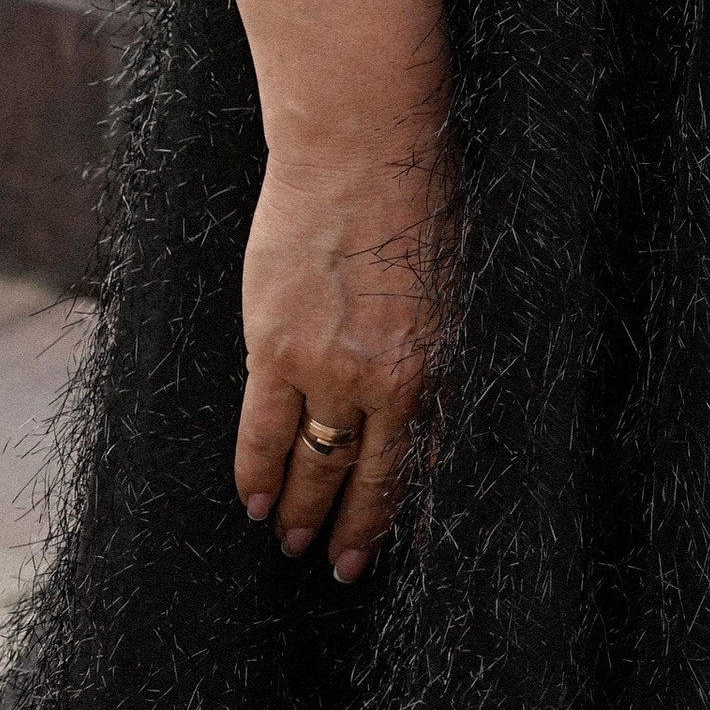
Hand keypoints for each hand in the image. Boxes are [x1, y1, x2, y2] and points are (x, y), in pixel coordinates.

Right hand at [234, 104, 451, 584]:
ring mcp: (326, 368)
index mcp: (440, 359)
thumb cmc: (422, 189)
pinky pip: (261, 429)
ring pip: (310, 463)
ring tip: (290, 542)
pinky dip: (255, 470)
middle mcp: (388, 380)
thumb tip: (429, 385)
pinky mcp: (273, 346)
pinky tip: (253, 500)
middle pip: (366, 475)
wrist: (363, 142)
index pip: (421, 459)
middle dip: (352, 529)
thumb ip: (439, 338)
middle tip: (339, 568)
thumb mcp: (457, 275)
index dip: (401, 507)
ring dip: (299, 510)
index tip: (389, 542)